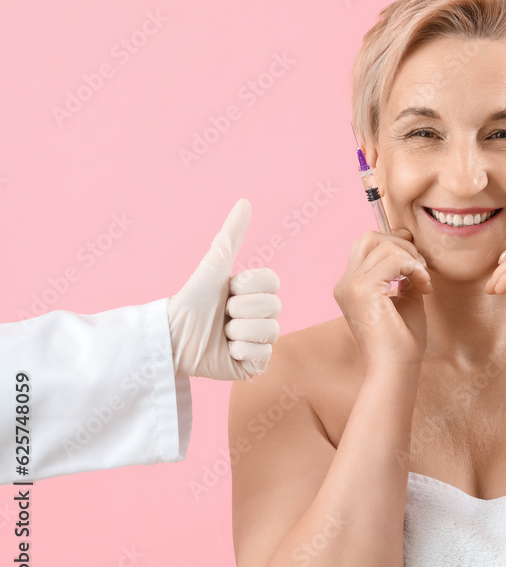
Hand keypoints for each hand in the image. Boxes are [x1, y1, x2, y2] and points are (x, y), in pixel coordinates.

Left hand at [168, 199, 280, 380]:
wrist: (172, 338)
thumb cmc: (192, 302)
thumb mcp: (213, 267)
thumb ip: (230, 236)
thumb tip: (244, 202)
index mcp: (258, 293)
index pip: (273, 282)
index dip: (247, 285)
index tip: (228, 290)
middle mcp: (264, 316)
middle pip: (273, 306)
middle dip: (240, 309)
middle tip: (222, 315)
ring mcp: (262, 341)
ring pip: (268, 330)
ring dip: (238, 331)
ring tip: (222, 334)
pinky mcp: (256, 365)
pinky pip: (263, 354)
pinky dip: (241, 352)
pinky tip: (227, 351)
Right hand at [333, 228, 432, 373]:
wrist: (395, 369)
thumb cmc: (402, 342)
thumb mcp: (406, 299)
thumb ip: (405, 276)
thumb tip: (412, 254)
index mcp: (350, 286)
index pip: (367, 246)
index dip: (394, 244)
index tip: (418, 261)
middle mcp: (345, 283)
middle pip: (370, 238)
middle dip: (401, 244)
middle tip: (421, 267)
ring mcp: (351, 285)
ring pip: (384, 246)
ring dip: (412, 258)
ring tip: (424, 281)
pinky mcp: (363, 289)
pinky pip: (394, 260)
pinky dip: (414, 268)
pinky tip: (424, 286)